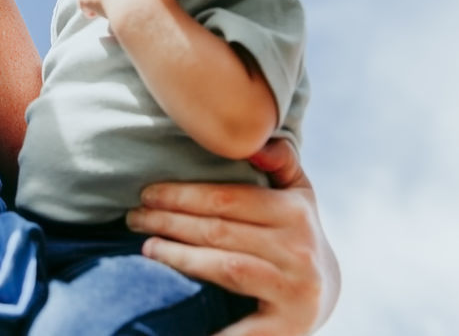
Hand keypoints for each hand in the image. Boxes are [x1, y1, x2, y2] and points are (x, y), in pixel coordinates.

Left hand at [126, 139, 339, 334]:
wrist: (325, 297)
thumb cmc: (295, 236)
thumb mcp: (298, 196)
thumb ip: (280, 162)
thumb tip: (255, 140)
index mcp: (296, 213)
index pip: (228, 199)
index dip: (182, 195)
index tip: (146, 193)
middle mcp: (299, 250)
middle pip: (218, 231)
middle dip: (169, 221)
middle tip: (133, 218)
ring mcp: (295, 289)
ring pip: (224, 266)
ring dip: (177, 255)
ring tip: (145, 248)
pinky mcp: (289, 326)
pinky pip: (243, 325)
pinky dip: (215, 325)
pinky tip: (176, 311)